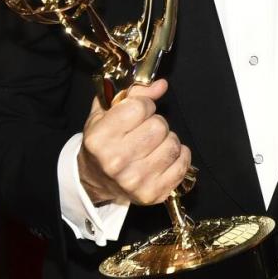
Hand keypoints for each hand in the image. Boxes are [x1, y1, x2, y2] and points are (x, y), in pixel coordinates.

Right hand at [78, 79, 191, 206]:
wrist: (95, 181)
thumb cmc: (102, 144)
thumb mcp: (106, 114)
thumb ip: (134, 94)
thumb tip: (162, 85)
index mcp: (100, 138)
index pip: (139, 108)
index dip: (144, 105)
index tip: (140, 112)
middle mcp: (115, 161)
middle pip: (159, 126)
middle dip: (156, 123)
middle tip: (146, 130)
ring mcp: (135, 180)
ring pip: (173, 144)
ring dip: (168, 140)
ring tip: (154, 145)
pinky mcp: (152, 193)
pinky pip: (182, 164)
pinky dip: (180, 156)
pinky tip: (166, 156)